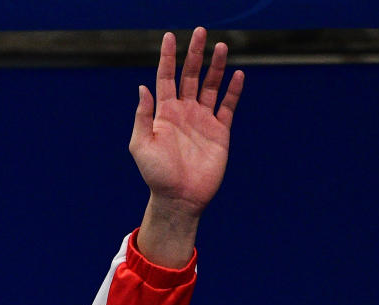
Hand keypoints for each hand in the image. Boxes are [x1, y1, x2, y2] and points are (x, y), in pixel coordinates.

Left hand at [130, 28, 243, 267]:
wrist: (178, 198)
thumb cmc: (155, 174)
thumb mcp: (140, 145)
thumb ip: (142, 116)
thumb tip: (142, 88)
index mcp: (164, 113)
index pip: (166, 78)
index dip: (167, 57)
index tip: (169, 37)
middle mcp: (184, 112)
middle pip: (191, 76)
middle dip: (195, 54)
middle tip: (200, 32)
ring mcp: (203, 120)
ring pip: (212, 86)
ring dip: (216, 66)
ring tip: (221, 46)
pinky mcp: (220, 131)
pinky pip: (228, 106)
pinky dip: (233, 90)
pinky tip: (237, 74)